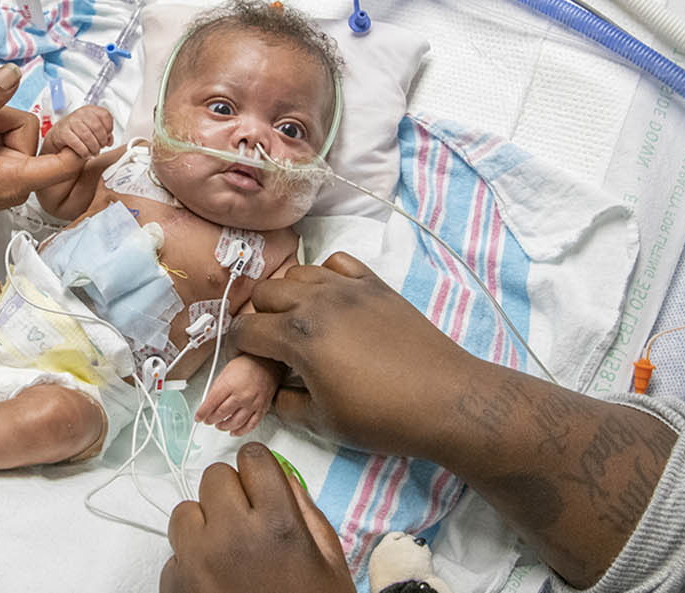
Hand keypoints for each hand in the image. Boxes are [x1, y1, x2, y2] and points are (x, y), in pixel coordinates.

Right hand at [41, 104, 113, 158]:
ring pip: (87, 136)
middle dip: (101, 140)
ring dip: (93, 147)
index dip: (109, 128)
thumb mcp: (91, 128)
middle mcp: (80, 113)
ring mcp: (71, 122)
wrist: (58, 134)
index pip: (105, 115)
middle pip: (97, 126)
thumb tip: (109, 141)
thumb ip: (103, 132)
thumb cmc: (77, 131)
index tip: (107, 137)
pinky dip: (84, 151)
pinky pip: (77, 143)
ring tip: (94, 152)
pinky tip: (86, 154)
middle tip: (100, 147)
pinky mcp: (63, 132)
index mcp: (89, 110)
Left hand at [161, 442, 354, 592]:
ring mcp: (197, 561)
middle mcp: (232, 536)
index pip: (253, 459)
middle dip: (231, 495)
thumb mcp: (329, 561)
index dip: (259, 472)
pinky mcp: (175, 585)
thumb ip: (303, 510)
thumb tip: (279, 477)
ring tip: (229, 553)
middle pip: (215, 477)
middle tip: (248, 523)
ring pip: (185, 510)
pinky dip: (191, 562)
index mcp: (277, 525)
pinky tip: (217, 581)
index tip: (261, 485)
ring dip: (204, 525)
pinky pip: (174, 552)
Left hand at [194, 354, 281, 435]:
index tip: (198, 417)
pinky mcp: (261, 409)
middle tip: (207, 421)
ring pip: (235, 423)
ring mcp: (252, 404)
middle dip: (211, 420)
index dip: (202, 413)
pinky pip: (250, 425)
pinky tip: (234, 431)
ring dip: (224, 427)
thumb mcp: (225, 371)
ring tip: (219, 425)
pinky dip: (240, 431)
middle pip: (221, 414)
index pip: (211, 403)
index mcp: (230, 385)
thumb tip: (208, 402)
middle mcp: (242, 396)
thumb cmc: (247, 365)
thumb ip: (217, 388)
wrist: (267, 363)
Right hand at [226, 253, 471, 457]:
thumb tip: (273, 393)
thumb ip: (285, 404)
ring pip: (298, 272)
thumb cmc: (383, 418)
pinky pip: (337, 263)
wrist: (446, 400)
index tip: (245, 360)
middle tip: (272, 343)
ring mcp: (348, 288)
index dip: (238, 347)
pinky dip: (326, 276)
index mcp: (298, 337)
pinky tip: (333, 300)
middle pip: (265, 292)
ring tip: (301, 320)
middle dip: (259, 316)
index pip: (246, 330)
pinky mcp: (375, 284)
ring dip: (290, 294)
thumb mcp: (323, 422)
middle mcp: (317, 302)